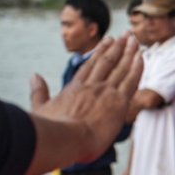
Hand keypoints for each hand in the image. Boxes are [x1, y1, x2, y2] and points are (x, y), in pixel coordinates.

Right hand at [24, 35, 143, 174]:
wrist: (66, 140)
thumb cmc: (51, 130)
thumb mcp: (41, 107)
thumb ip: (38, 91)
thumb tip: (33, 75)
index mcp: (74, 87)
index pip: (91, 66)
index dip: (101, 52)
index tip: (108, 41)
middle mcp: (92, 86)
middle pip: (107, 61)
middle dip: (118, 46)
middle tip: (127, 35)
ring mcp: (106, 92)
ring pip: (120, 68)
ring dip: (129, 52)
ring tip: (135, 40)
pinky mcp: (119, 102)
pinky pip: (131, 81)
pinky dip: (137, 68)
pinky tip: (141, 57)